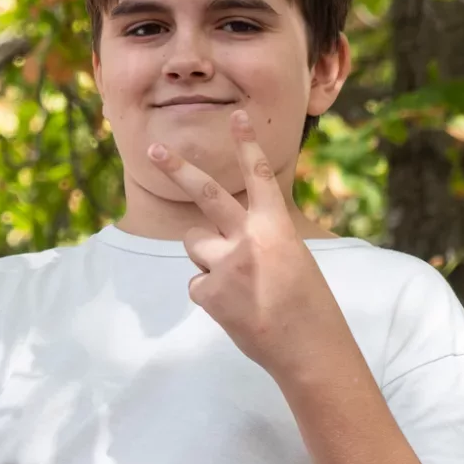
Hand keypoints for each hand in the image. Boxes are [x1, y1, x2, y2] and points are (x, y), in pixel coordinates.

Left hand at [146, 110, 343, 375]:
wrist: (308, 348)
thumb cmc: (308, 304)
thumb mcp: (293, 258)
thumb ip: (258, 239)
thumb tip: (221, 237)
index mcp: (276, 226)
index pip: (259, 175)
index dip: (247, 144)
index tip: (236, 115)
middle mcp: (247, 238)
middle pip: (205, 194)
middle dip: (177, 168)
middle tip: (155, 148)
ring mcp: (225, 265)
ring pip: (195, 244)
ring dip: (207, 256)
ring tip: (239, 281)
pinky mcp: (209, 292)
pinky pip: (197, 283)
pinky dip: (212, 294)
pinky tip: (236, 308)